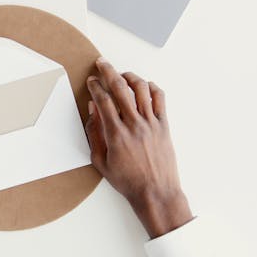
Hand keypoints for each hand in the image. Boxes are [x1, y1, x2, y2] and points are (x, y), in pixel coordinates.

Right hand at [85, 57, 191, 238]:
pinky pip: (160, 98)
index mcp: (116, 134)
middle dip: (108, 71)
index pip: (103, 100)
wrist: (155, 192)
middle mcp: (134, 125)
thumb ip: (94, 133)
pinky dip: (151, 87)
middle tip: (102, 64)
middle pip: (120, 88)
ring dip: (130, 76)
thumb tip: (93, 110)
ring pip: (141, 89)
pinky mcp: (164, 126)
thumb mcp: (100, 161)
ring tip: (122, 74)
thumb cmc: (127, 181)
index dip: (95, 86)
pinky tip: (144, 86)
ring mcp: (152, 124)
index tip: (91, 81)